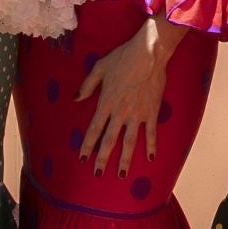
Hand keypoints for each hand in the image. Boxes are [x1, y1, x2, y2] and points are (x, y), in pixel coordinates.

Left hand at [77, 19, 183, 176]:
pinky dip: (151, 146)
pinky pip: (151, 133)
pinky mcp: (152, 111)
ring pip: (129, 142)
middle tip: (98, 174)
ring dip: (125, 160)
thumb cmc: (122, 58)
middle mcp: (120, 112)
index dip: (87, 145)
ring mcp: (137, 114)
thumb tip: (76, 99)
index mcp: (106, 103)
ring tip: (121, 175)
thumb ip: (87, 85)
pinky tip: (150, 158)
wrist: (148, 54)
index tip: (82, 158)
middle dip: (102, 159)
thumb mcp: (99, 68)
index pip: (94, 129)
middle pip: (109, 141)